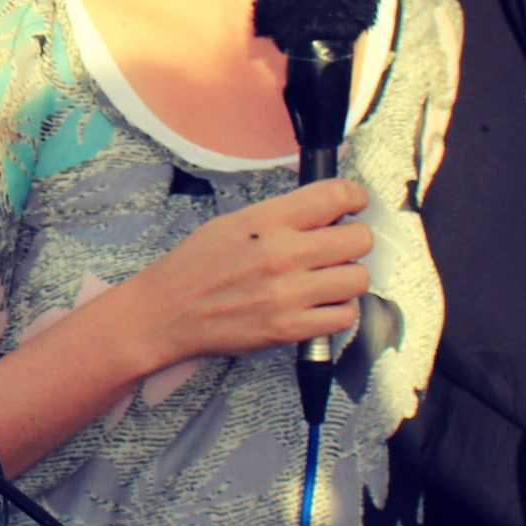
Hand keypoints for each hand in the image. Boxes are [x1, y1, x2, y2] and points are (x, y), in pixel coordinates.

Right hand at [110, 177, 371, 374]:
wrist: (166, 313)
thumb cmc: (196, 266)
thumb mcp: (234, 222)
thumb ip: (282, 215)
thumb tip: (327, 210)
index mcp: (267, 220)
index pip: (335, 196)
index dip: (355, 197)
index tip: (356, 204)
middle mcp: (282, 254)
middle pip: (359, 239)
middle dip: (354, 240)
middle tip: (338, 247)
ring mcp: (288, 294)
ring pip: (358, 279)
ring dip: (348, 278)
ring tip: (328, 279)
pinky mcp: (289, 329)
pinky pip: (344, 317)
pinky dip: (338, 311)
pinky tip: (320, 305)